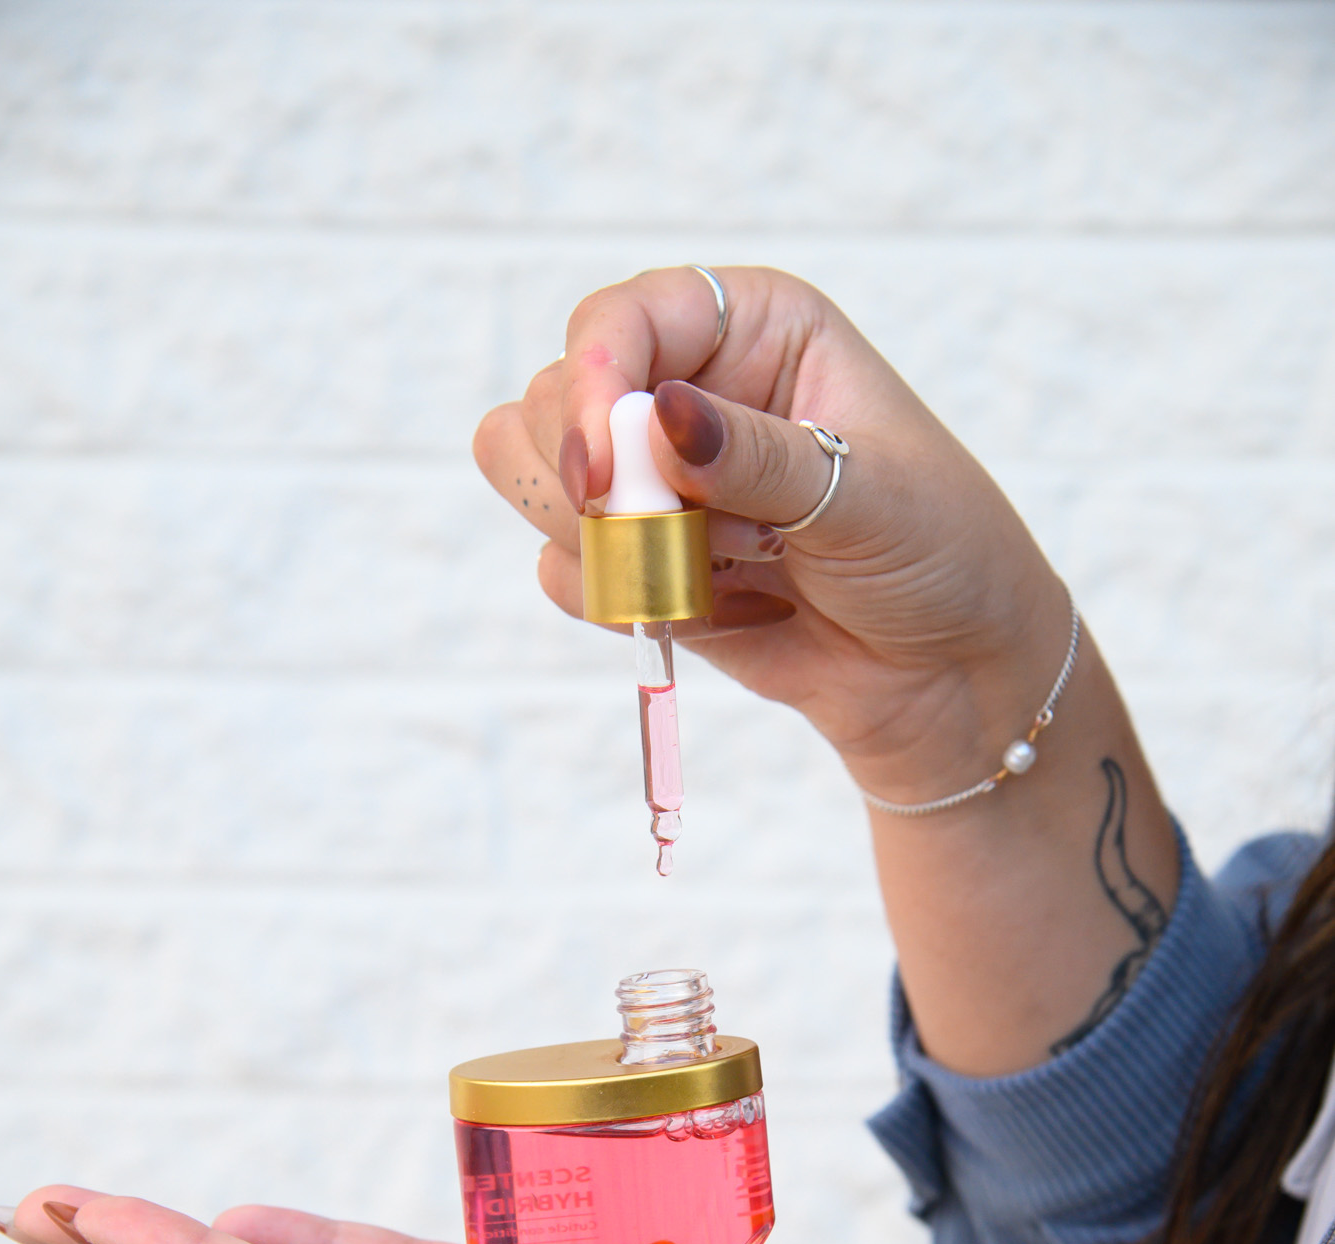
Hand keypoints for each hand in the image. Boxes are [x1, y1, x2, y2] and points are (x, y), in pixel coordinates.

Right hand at [473, 263, 1071, 806]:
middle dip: (593, 482)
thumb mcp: (869, 495)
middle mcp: (689, 389)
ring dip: (604, 543)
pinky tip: (704, 613)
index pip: (621, 322)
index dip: (591, 385)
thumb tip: (661, 418)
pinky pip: (564, 572)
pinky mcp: (641, 562)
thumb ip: (758, 458)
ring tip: (711, 573)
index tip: (599, 471)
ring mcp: (656, 481)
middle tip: (674, 536)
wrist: (952, 677)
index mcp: (753, 329)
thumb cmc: (941, 555)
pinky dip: (616, 600)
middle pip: (550, 401)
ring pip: (535, 483)